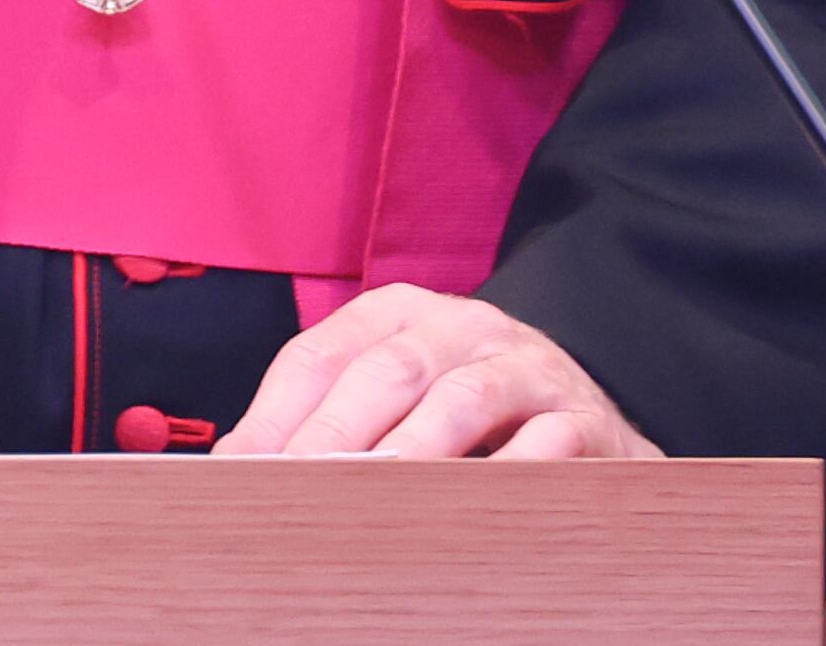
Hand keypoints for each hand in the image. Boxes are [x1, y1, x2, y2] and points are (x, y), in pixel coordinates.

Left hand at [223, 288, 655, 459]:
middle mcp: (462, 327)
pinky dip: (509, 473)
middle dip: (334, 434)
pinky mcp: (582, 418)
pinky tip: (472, 509)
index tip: (240, 467)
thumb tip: (238, 467)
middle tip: (295, 487)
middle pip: (387, 372)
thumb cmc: (470, 414)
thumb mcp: (398, 396)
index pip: (322, 353)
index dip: (275, 413)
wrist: (587, 415)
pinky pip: (545, 442)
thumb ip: (329, 419)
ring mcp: (527, 367)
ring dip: (414, 449)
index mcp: (399, 315)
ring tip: (375, 495)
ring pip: (463, 400)